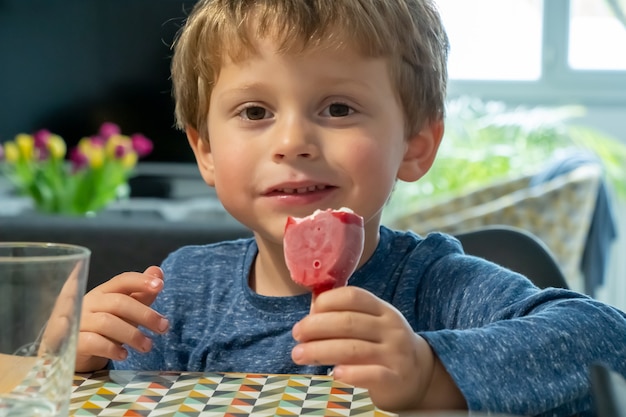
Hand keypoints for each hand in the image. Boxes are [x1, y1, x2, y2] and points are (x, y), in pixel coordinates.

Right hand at [74, 266, 168, 371]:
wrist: (71, 352)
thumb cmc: (102, 327)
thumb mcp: (123, 312)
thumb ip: (140, 293)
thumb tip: (158, 271)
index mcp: (103, 292)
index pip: (122, 280)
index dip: (141, 281)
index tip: (160, 285)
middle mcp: (88, 302)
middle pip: (118, 302)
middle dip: (145, 314)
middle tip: (164, 327)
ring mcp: (78, 322)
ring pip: (107, 322)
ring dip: (132, 335)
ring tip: (147, 346)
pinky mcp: (72, 341)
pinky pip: (93, 342)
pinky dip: (112, 348)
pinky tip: (124, 355)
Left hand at [291, 286, 464, 411]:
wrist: (419, 375)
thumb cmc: (383, 345)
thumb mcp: (372, 323)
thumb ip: (346, 315)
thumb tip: (311, 311)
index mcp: (383, 310)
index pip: (353, 296)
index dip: (327, 302)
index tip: (308, 313)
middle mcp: (390, 329)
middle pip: (348, 322)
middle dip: (316, 327)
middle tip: (297, 334)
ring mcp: (395, 354)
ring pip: (353, 349)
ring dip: (320, 350)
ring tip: (299, 354)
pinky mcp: (395, 379)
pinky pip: (371, 374)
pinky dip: (350, 373)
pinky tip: (334, 373)